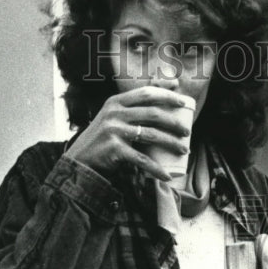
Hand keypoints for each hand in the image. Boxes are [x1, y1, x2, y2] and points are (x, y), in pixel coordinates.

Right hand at [65, 81, 192, 181]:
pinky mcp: (114, 150)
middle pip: (152, 113)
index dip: (166, 95)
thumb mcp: (113, 118)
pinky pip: (142, 160)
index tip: (183, 101)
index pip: (146, 93)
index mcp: (116, 102)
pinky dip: (156, 169)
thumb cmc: (104, 138)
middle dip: (174, 122)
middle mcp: (114, 113)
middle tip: (187, 131)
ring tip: (184, 150)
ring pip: (151, 135)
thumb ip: (132, 109)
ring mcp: (113, 131)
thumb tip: (162, 99)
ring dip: (171, 143)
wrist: (80, 160)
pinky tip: (167, 175)